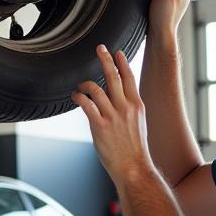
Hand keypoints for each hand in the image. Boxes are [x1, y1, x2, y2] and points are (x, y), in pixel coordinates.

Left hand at [72, 45, 152, 186]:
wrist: (134, 168)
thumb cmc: (135, 150)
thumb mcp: (139, 124)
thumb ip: (129, 109)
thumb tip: (117, 98)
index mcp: (137, 105)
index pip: (129, 78)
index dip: (122, 63)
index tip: (117, 52)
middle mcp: (125, 108)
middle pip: (114, 77)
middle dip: (106, 60)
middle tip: (100, 48)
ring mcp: (113, 116)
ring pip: (97, 89)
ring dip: (86, 84)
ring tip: (81, 86)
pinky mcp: (100, 126)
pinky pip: (87, 105)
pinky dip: (79, 97)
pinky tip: (76, 96)